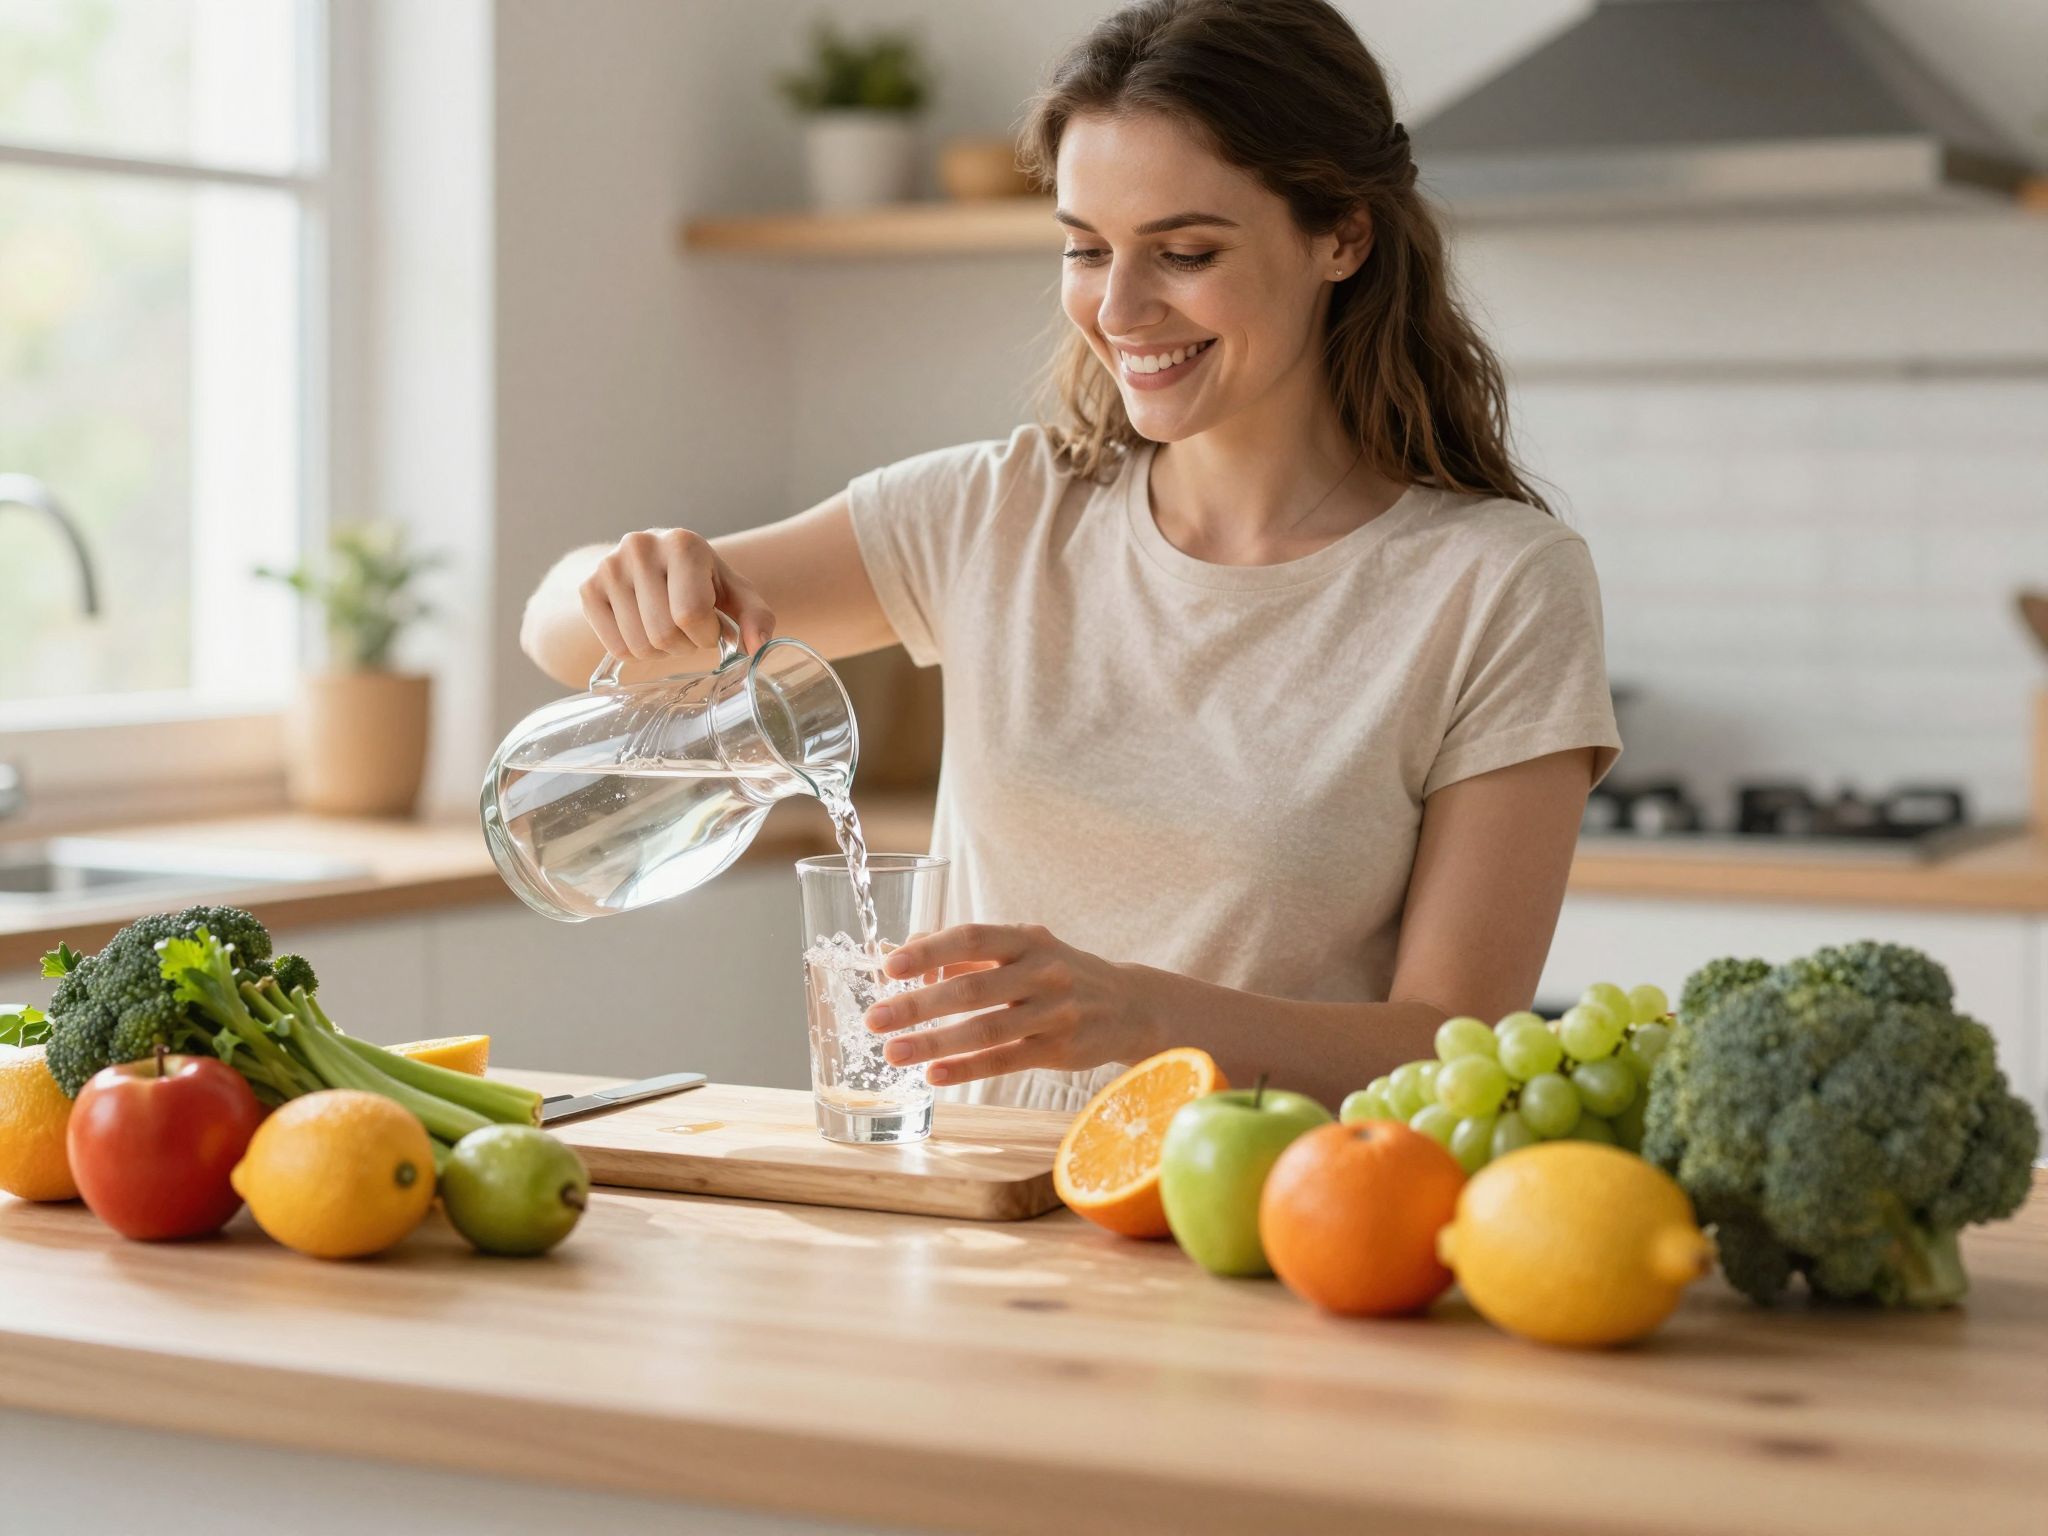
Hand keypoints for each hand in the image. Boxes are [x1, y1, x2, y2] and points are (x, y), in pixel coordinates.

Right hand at [577, 528, 775, 661]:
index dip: (706, 635)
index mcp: (682, 543)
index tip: (710, 626)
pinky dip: (635, 651)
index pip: (691, 614)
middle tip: (688, 630)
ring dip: (661, 651)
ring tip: (666, 627)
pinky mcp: (588, 588)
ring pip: (639, 645)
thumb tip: (757, 645)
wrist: (655, 563)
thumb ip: (755, 616)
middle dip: (685, 645)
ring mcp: (608, 566)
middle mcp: (639, 547)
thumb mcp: (736, 593)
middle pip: (664, 634)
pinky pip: (616, 648)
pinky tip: (643, 628)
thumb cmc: (703, 581)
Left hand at [863, 924, 1161, 1087]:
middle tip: (874, 1019)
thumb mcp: (1021, 949)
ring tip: (893, 1053)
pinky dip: (967, 1069)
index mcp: (1025, 939)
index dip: (929, 951)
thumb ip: (963, 952)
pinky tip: (933, 1075)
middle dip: (918, 1005)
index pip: (971, 938)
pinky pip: (1006, 1060)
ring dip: (935, 1043)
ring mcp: (1054, 1012)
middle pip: (972, 989)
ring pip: (986, 1030)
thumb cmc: (1057, 973)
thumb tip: (895, 954)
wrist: (1129, 1004)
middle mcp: (1042, 971)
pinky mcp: (1060, 1049)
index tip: (889, 966)